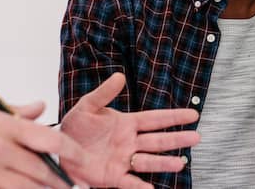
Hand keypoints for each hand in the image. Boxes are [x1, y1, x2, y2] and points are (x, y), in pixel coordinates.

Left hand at [60, 73, 200, 188]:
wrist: (57, 149)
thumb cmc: (74, 127)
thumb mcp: (87, 107)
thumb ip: (103, 93)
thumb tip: (120, 76)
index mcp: (126, 124)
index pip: (155, 119)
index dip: (174, 117)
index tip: (193, 114)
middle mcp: (129, 143)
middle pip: (158, 140)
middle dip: (177, 139)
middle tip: (196, 138)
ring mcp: (122, 160)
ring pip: (148, 161)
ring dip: (164, 162)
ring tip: (180, 163)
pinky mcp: (112, 177)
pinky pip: (129, 183)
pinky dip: (139, 187)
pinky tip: (152, 188)